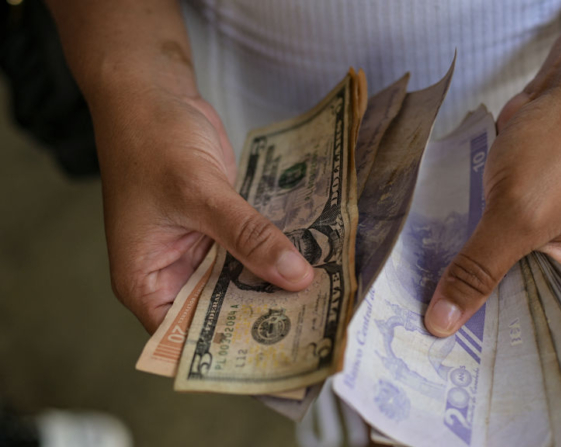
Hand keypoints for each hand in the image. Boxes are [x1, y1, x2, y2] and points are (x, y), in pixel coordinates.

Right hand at [93, 87, 313, 332]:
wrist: (153, 94)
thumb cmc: (152, 142)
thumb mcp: (200, 193)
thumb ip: (248, 236)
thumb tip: (297, 276)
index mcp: (145, 282)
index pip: (185, 339)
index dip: (228, 352)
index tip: (279, 355)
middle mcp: (170, 275)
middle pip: (218, 314)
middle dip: (262, 318)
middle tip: (315, 328)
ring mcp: (197, 252)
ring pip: (239, 283)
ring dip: (274, 286)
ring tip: (324, 301)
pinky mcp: (219, 229)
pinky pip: (250, 253)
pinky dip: (274, 256)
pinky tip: (312, 262)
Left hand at [423, 80, 560, 336]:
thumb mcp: (516, 218)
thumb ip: (478, 270)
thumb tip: (441, 323)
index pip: (532, 339)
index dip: (490, 358)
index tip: (440, 376)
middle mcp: (559, 272)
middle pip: (505, 310)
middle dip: (464, 322)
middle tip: (410, 350)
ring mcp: (534, 243)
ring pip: (488, 276)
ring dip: (454, 285)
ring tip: (403, 319)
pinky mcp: (512, 217)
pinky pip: (479, 245)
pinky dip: (454, 252)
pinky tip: (416, 271)